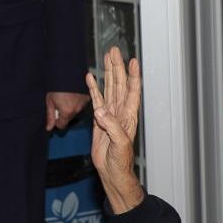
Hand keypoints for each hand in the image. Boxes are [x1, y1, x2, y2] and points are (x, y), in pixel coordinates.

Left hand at [46, 90, 88, 130]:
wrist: (67, 72)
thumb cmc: (56, 86)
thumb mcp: (50, 101)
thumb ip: (50, 116)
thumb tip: (49, 128)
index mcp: (67, 112)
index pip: (62, 125)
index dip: (56, 121)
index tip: (54, 114)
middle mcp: (77, 110)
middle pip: (69, 118)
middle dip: (64, 113)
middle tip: (59, 103)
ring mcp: (83, 104)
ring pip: (75, 111)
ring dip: (71, 107)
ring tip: (66, 97)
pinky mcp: (87, 97)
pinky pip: (81, 104)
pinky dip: (77, 101)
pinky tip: (73, 94)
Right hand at [85, 47, 143, 213]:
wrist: (111, 171)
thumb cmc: (120, 161)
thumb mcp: (119, 144)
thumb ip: (111, 126)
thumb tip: (100, 110)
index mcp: (128, 115)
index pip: (132, 91)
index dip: (132, 75)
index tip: (132, 60)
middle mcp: (120, 111)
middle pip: (119, 84)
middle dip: (117, 67)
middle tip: (114, 50)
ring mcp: (109, 114)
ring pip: (109, 88)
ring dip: (108, 73)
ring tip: (106, 57)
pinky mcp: (99, 120)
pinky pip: (96, 100)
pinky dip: (93, 88)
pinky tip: (90, 78)